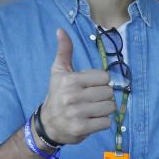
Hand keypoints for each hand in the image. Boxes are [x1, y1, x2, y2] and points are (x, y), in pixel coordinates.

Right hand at [38, 29, 115, 144]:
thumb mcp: (59, 72)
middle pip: (109, 93)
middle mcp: (73, 96)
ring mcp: (77, 113)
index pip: (104, 77)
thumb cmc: (57, 95)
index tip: (90, 87)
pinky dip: (102, 122)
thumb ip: (64, 51)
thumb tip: (61, 30)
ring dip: (104, 110)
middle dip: (103, 97)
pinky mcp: (82, 128)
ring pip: (110, 107)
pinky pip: (106, 122)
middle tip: (91, 100)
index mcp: (70, 80)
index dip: (101, 82)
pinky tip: (91, 120)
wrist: (48, 124)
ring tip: (91, 110)